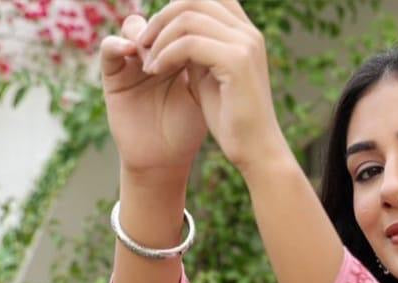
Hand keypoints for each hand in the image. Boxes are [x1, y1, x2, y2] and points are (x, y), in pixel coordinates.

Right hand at [100, 4, 208, 176]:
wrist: (165, 160)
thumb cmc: (188, 130)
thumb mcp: (203, 92)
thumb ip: (205, 59)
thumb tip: (217, 27)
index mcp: (179, 54)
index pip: (181, 22)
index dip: (189, 22)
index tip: (203, 35)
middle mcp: (155, 52)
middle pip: (159, 19)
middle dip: (169, 26)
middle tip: (180, 43)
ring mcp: (133, 61)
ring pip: (134, 27)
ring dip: (147, 36)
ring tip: (156, 58)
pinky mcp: (113, 74)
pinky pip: (109, 47)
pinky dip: (118, 44)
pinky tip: (132, 52)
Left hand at [137, 0, 286, 172]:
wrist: (255, 151)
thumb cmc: (232, 120)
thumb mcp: (207, 76)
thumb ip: (194, 50)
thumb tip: (169, 32)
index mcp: (245, 33)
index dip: (175, 6)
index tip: (155, 33)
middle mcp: (248, 33)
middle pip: (194, 0)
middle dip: (161, 18)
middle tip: (142, 43)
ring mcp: (245, 44)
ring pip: (188, 17)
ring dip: (160, 38)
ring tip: (148, 63)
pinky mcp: (237, 62)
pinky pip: (189, 43)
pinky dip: (166, 54)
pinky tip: (155, 69)